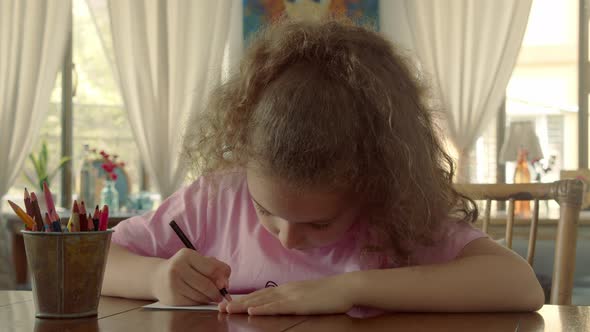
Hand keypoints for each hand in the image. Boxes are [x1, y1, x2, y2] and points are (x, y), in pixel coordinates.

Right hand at [151, 248, 230, 304]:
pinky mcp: (172, 298)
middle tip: (221, 295)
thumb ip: (216, 267)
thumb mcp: (198, 261)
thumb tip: (225, 284)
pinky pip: (193, 303)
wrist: (158, 277)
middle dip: (218, 292)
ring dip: (210, 299)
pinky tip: (200, 299)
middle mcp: (177, 268)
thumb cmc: (185, 268)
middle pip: (207, 284)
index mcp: (187, 255)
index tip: (225, 285)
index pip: (212, 268)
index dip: (222, 279)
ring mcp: (173, 284)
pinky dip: (201, 303)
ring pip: (201, 295)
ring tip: (211, 297)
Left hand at [219, 274, 355, 314]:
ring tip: (228, 309)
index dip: (244, 299)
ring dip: (243, 305)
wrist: (346, 288)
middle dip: (237, 302)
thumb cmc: (330, 295)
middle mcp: (286, 290)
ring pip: (262, 300)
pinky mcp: (298, 302)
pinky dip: (263, 308)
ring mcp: (291, 295)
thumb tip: (284, 306)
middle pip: (257, 296)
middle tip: (219, 306)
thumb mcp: (307, 297)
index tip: (229, 303)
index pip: (261, 294)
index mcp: (287, 289)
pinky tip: (252, 310)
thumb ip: (294, 300)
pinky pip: (277, 306)